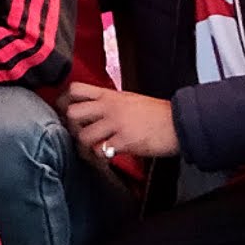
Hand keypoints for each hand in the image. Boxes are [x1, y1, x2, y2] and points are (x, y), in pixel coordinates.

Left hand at [64, 81, 178, 159]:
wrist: (178, 123)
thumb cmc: (156, 112)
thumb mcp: (128, 99)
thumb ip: (109, 102)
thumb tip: (92, 108)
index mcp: (109, 95)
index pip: (75, 89)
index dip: (65, 100)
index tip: (65, 110)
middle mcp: (109, 107)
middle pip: (73, 112)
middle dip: (71, 126)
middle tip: (78, 133)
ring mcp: (116, 124)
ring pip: (83, 135)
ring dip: (85, 145)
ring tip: (93, 147)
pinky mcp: (124, 141)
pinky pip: (100, 150)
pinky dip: (100, 156)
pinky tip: (107, 155)